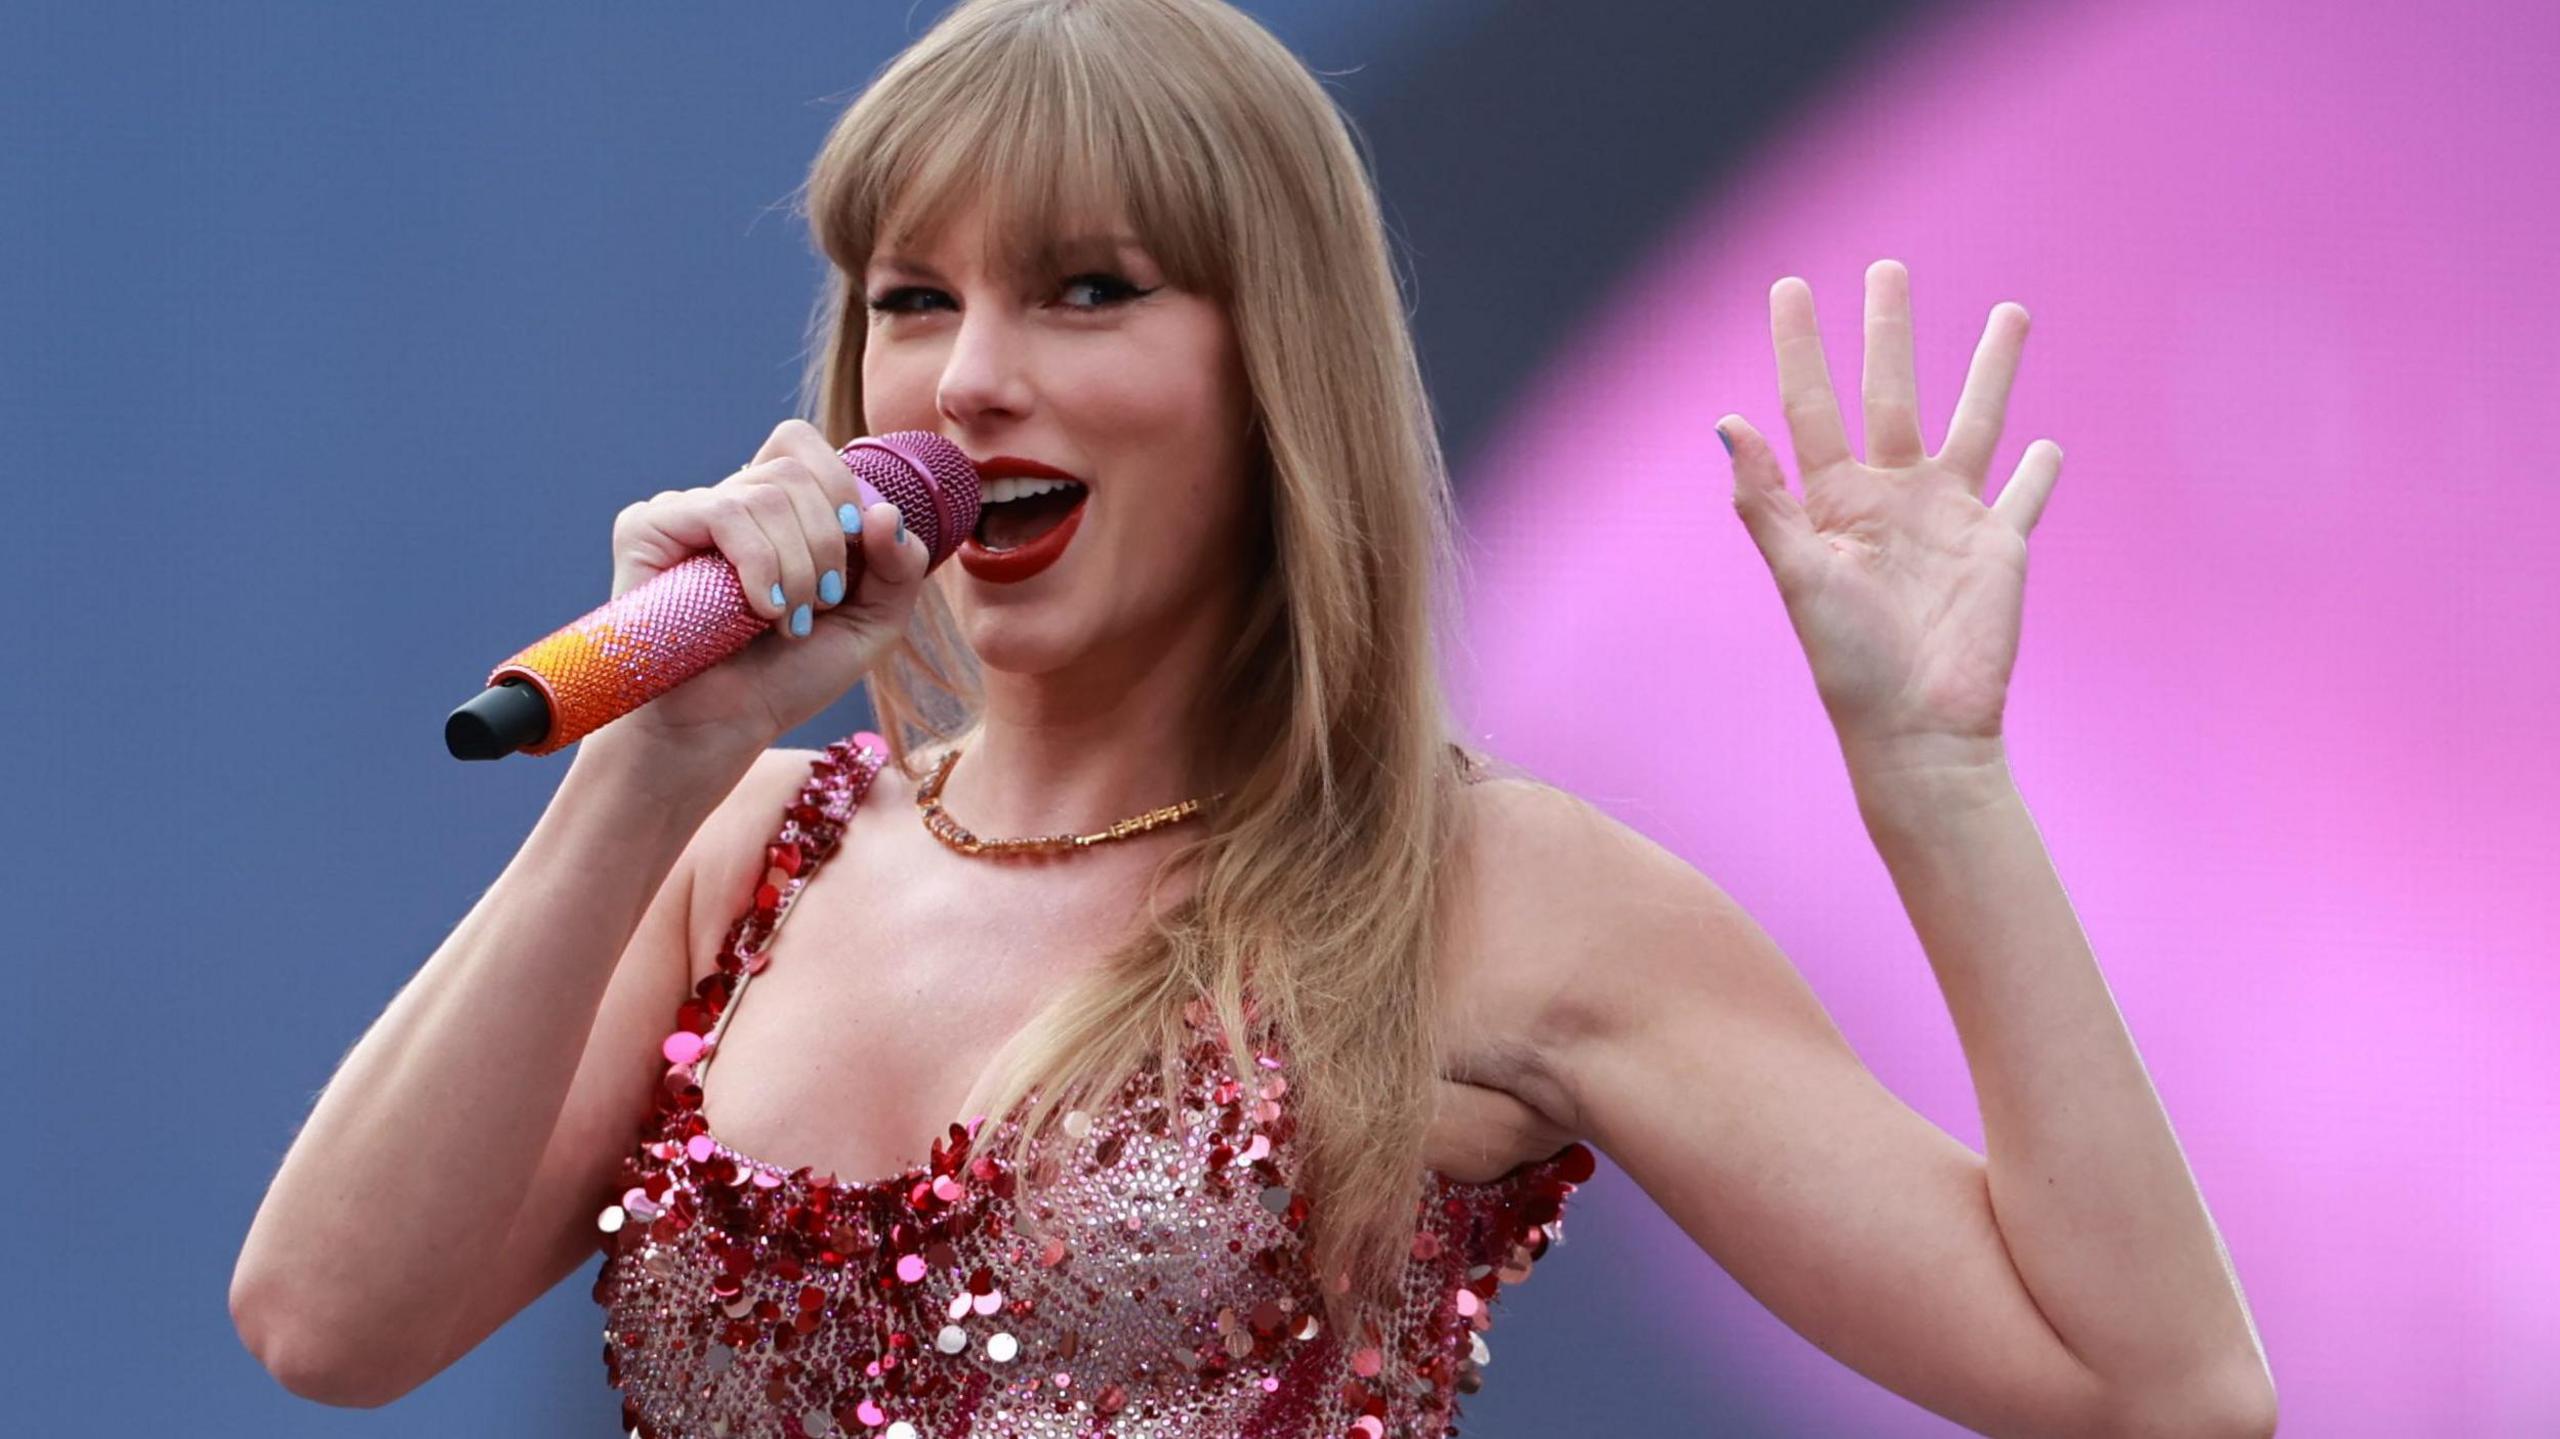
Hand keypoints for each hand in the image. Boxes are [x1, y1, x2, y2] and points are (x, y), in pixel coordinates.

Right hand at [595, 418, 931, 768]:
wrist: (723, 729)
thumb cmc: (787, 678)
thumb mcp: (872, 624)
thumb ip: (900, 567)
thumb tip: (884, 511)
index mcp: (775, 510)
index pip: (806, 447)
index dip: (842, 491)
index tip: (855, 554)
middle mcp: (728, 501)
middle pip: (797, 470)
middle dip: (828, 542)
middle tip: (821, 604)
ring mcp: (686, 512)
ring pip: (766, 492)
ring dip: (797, 566)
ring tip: (789, 620)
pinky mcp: (648, 529)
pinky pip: (723, 512)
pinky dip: (759, 564)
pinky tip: (760, 610)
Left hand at [1717, 260, 2061, 774]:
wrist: (1918, 727)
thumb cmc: (1847, 662)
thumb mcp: (1798, 577)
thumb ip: (1764, 501)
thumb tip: (1726, 422)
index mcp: (1834, 500)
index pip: (1812, 404)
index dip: (1800, 346)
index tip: (1789, 285)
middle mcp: (1891, 497)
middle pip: (1891, 393)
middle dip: (1890, 332)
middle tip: (1889, 267)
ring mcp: (1949, 518)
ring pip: (1976, 422)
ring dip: (1991, 370)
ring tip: (2010, 311)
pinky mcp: (2000, 546)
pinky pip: (2024, 497)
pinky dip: (2040, 473)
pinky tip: (2050, 445)